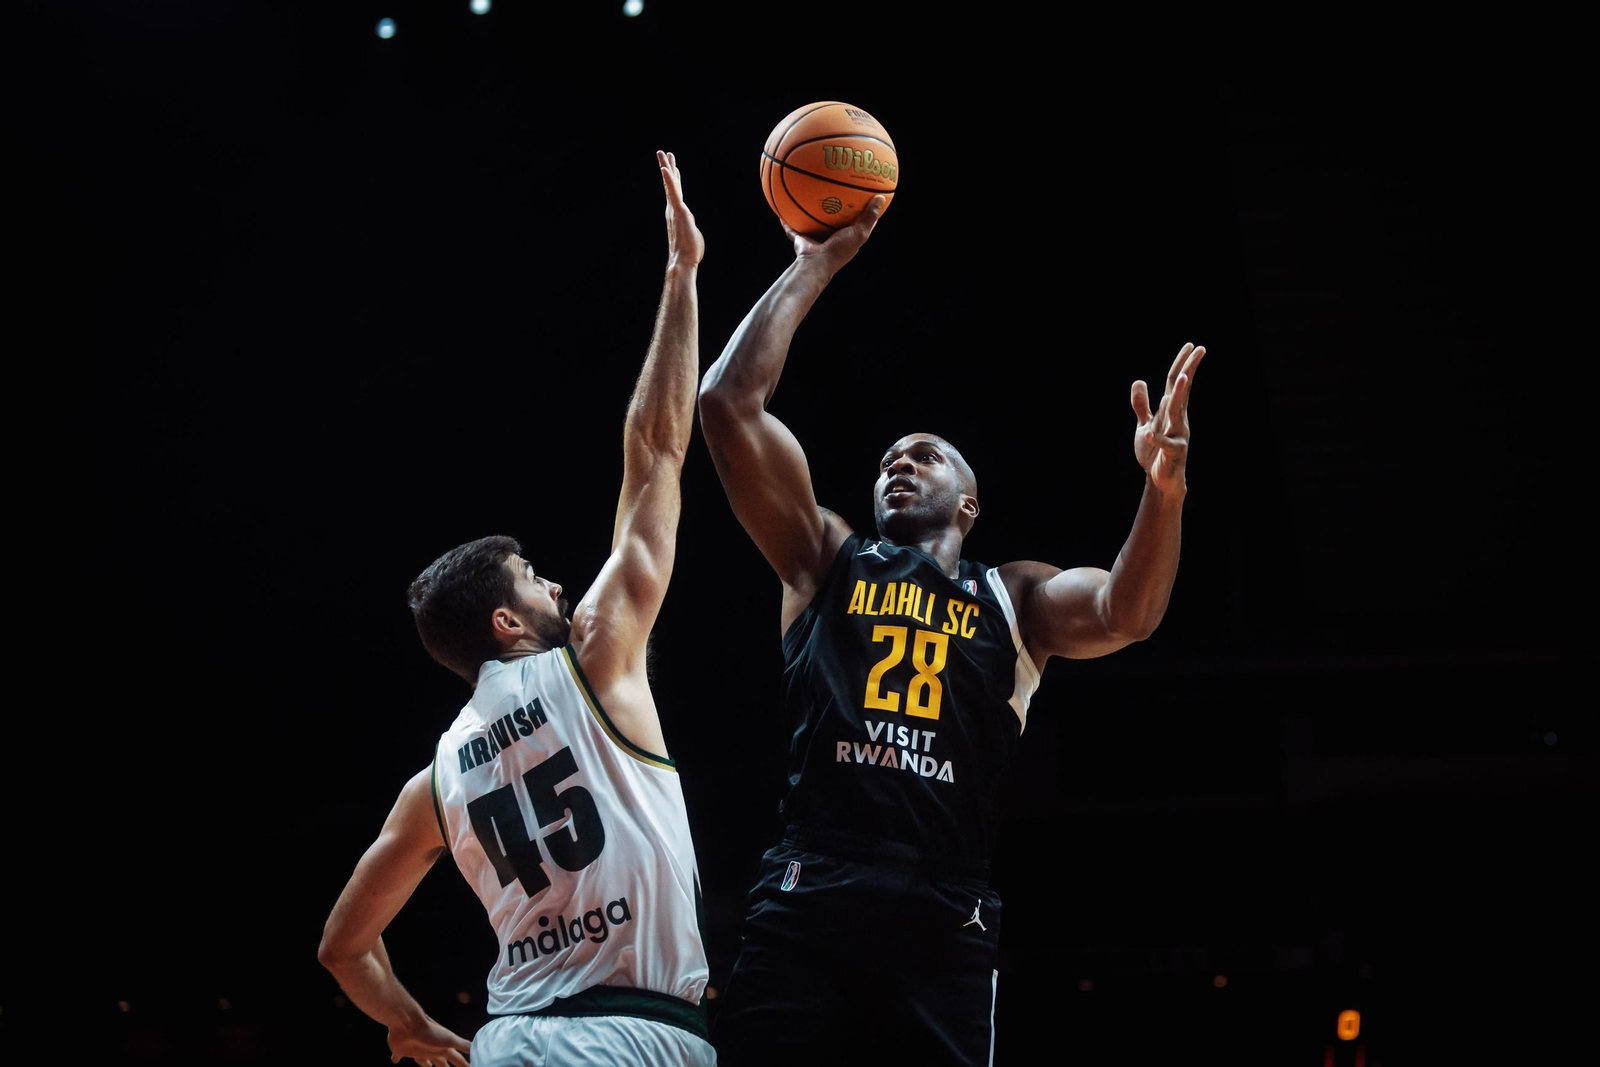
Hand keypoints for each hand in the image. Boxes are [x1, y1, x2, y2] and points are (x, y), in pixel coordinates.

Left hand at [387, 1016, 470, 1066]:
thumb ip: (463, 1044)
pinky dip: (395, 1058)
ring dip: (425, 1065)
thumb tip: (478, 1048)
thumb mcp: (449, 1039)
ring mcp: (416, 1050)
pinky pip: (398, 1057)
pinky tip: (394, 1060)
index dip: (462, 1065)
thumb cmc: (429, 1031)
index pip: (456, 1059)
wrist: (408, 1023)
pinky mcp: (401, 1051)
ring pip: (422, 1061)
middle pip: (439, 1062)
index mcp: (442, 1048)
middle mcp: (430, 1050)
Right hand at [658, 150, 702, 268]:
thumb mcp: (692, 234)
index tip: (670, 166)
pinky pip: (673, 192)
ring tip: (663, 154)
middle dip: (667, 167)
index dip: (672, 178)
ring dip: (666, 167)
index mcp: (677, 213)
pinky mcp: (679, 211)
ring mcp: (675, 209)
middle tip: (663, 153)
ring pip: (670, 184)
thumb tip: (689, 225)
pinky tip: (665, 169)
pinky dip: (669, 180)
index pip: (675, 192)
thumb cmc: (689, 252)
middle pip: (670, 184)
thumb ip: (690, 226)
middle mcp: (673, 209)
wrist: (682, 261)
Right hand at [782, 194, 886, 273]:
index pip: (855, 221)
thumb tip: (881, 197)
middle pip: (832, 219)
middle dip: (833, 205)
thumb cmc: (839, 250)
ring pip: (811, 221)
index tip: (862, 193)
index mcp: (846, 238)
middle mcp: (831, 238)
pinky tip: (783, 206)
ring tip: (808, 193)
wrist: (816, 264)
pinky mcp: (801, 239)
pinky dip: (787, 220)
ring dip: (809, 210)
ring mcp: (815, 238)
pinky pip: (792, 227)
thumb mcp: (859, 233)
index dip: (859, 208)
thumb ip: (869, 216)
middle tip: (834, 188)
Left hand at [1131, 342, 1205, 494]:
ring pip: (1178, 412)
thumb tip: (1139, 380)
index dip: (1182, 364)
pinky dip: (1157, 439)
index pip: (1176, 383)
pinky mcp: (1174, 453)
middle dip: (1189, 369)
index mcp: (1171, 411)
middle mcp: (1178, 419)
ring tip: (1181, 378)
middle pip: (1182, 390)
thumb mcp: (1145, 425)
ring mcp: (1178, 435)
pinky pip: (1165, 445)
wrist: (1161, 480)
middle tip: (1199, 349)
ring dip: (1178, 395)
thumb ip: (1142, 406)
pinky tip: (1149, 434)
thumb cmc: (1155, 453)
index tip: (1191, 345)